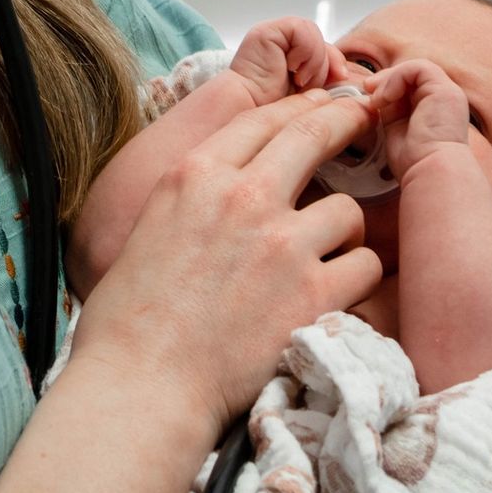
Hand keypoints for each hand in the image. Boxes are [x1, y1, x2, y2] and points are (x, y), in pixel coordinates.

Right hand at [68, 89, 382, 432]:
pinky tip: (336, 296)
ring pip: (348, 212)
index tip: (319, 105)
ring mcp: (282, 243)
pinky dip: (356, 281)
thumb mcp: (149, 227)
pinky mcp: (312, 294)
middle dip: (345, 120)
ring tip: (328, 258)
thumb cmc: (127, 322)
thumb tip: (225, 186)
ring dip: (343, 233)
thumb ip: (195, 196)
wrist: (141, 387)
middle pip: (313, 134)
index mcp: (194, 175)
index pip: (261, 118)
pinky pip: (364, 267)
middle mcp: (242, 197)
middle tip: (363, 118)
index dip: (298, 106)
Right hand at [226, 16, 345, 105]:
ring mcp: (276, 35)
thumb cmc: (274, 109)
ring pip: (315, 34)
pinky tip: (291, 68)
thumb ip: (329, 80)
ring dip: (313, 62)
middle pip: (323, 42)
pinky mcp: (268, 31)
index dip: (337, 63)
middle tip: (308, 87)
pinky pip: (302, 29)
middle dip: (324, 68)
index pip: (327, 50)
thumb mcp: (311, 95)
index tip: (341, 79)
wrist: (249, 113)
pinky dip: (304, 51)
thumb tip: (348, 76)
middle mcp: (285, 44)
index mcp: (295, 57)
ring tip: (298, 80)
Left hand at [364, 58, 472, 179]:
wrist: (430, 171)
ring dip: (390, 79)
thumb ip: (390, 111)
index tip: (369, 99)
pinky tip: (386, 98)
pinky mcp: (445, 90)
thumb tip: (372, 97)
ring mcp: (447, 92)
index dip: (388, 86)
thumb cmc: (414, 162)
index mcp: (434, 108)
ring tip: (377, 100)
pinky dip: (397, 78)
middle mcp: (444, 98)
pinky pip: (418, 68)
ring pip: (414, 68)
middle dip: (386, 79)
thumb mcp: (396, 129)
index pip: (410, 85)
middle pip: (412, 75)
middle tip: (368, 90)